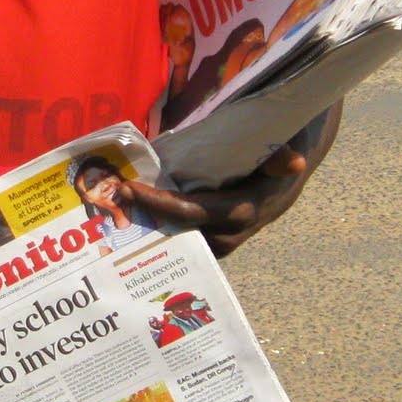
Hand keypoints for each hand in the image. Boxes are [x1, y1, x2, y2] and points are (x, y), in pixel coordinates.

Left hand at [120, 142, 309, 257]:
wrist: (285, 185)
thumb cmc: (276, 166)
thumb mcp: (280, 158)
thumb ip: (279, 159)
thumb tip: (294, 161)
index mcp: (238, 213)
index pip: (190, 212)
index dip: (157, 203)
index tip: (128, 189)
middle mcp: (226, 235)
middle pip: (174, 232)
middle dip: (141, 220)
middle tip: (107, 203)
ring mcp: (217, 243)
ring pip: (174, 241)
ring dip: (145, 228)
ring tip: (111, 211)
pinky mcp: (210, 242)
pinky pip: (179, 240)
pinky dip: (156, 230)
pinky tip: (129, 218)